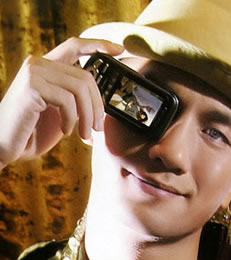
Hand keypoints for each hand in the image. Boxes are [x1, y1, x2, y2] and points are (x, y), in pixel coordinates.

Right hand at [0, 37, 122, 168]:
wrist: (5, 144)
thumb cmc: (32, 132)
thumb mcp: (61, 114)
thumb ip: (76, 103)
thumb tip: (103, 106)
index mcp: (47, 67)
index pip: (74, 47)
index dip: (98, 45)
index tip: (119, 49)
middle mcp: (39, 64)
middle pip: (86, 76)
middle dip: (98, 106)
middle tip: (97, 128)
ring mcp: (34, 72)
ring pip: (80, 88)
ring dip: (87, 116)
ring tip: (84, 134)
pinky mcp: (32, 86)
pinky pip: (67, 100)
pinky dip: (71, 120)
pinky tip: (65, 131)